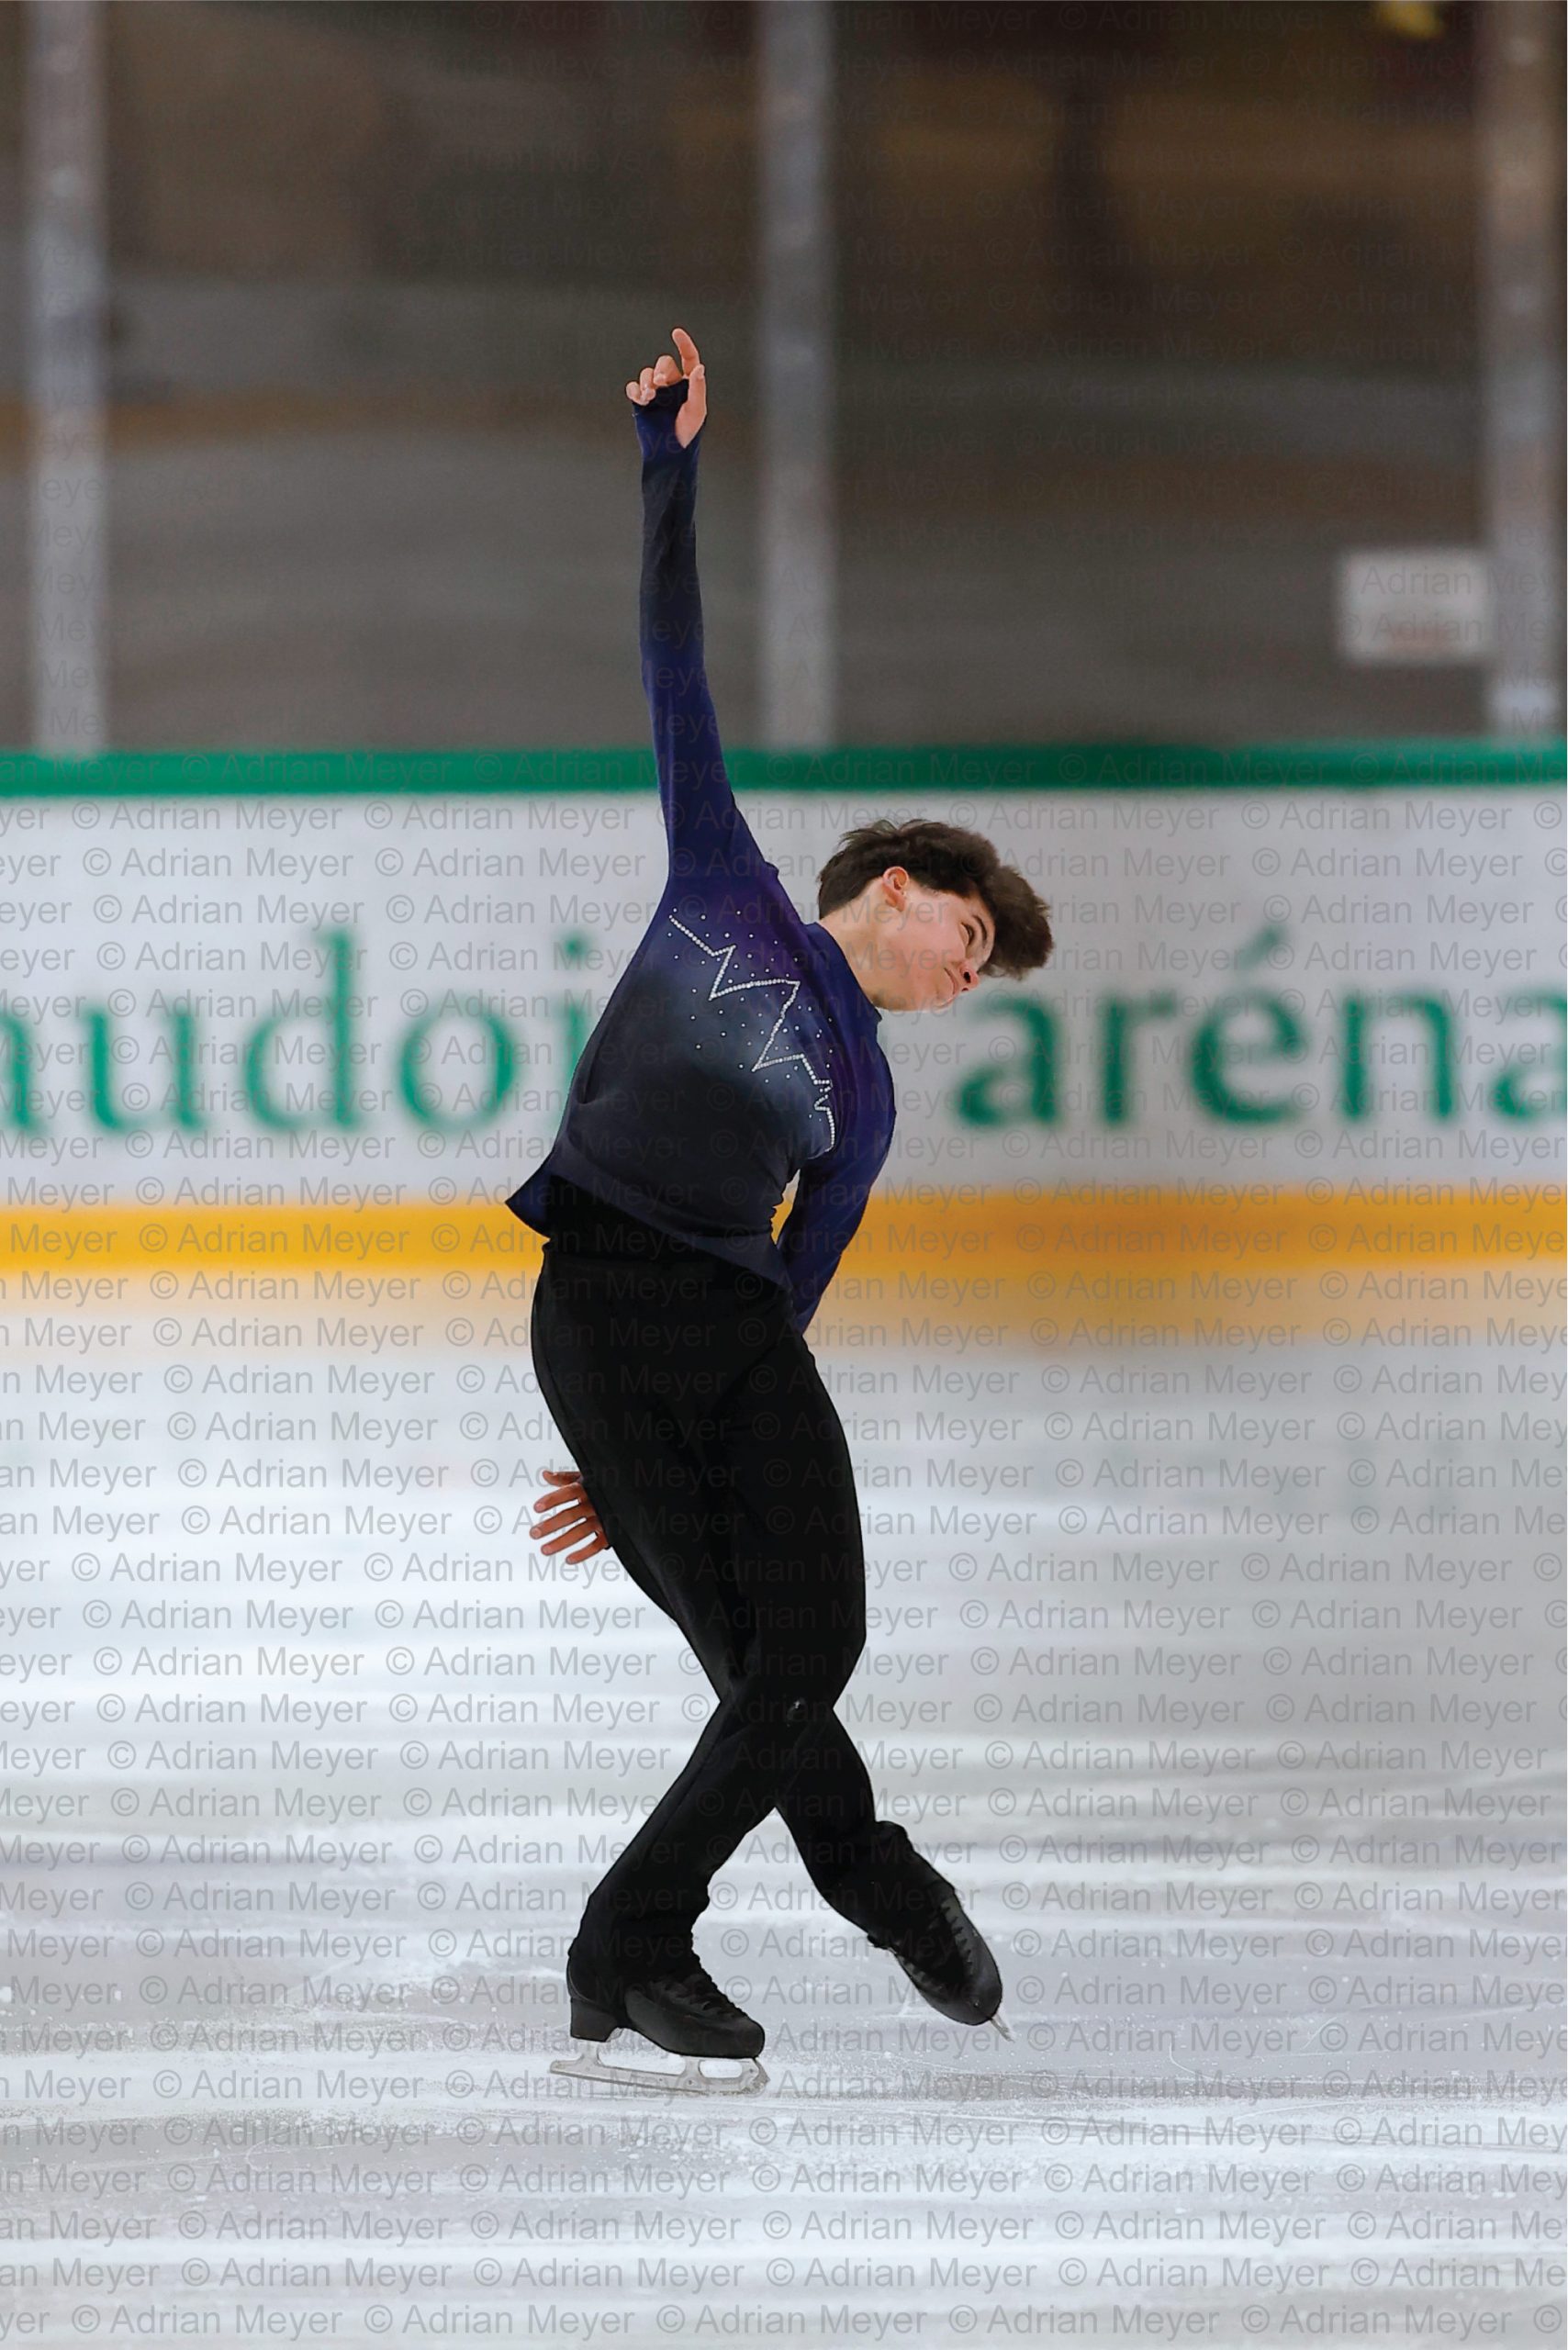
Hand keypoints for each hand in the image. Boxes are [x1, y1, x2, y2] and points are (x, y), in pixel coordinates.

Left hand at [530, 1465, 610, 1564]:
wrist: (633, 1493)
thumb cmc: (606, 1487)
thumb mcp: (587, 1478)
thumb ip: (565, 1479)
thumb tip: (545, 1475)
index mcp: (587, 1488)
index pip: (567, 1493)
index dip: (552, 1500)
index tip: (536, 1508)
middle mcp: (594, 1503)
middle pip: (569, 1515)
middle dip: (550, 1525)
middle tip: (534, 1533)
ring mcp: (603, 1518)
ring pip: (580, 1532)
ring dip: (561, 1542)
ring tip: (545, 1549)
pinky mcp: (611, 1532)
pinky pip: (597, 1545)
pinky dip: (583, 1553)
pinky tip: (569, 1559)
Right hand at [626, 326, 706, 447]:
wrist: (669, 453)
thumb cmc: (687, 434)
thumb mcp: (696, 411)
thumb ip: (697, 388)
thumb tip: (699, 368)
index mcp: (688, 383)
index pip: (688, 358)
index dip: (684, 344)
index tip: (676, 333)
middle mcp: (672, 385)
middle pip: (663, 364)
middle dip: (660, 371)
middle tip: (660, 384)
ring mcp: (655, 392)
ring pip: (647, 374)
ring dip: (646, 381)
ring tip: (649, 396)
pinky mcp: (640, 402)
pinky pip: (633, 388)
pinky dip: (635, 390)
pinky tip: (640, 399)